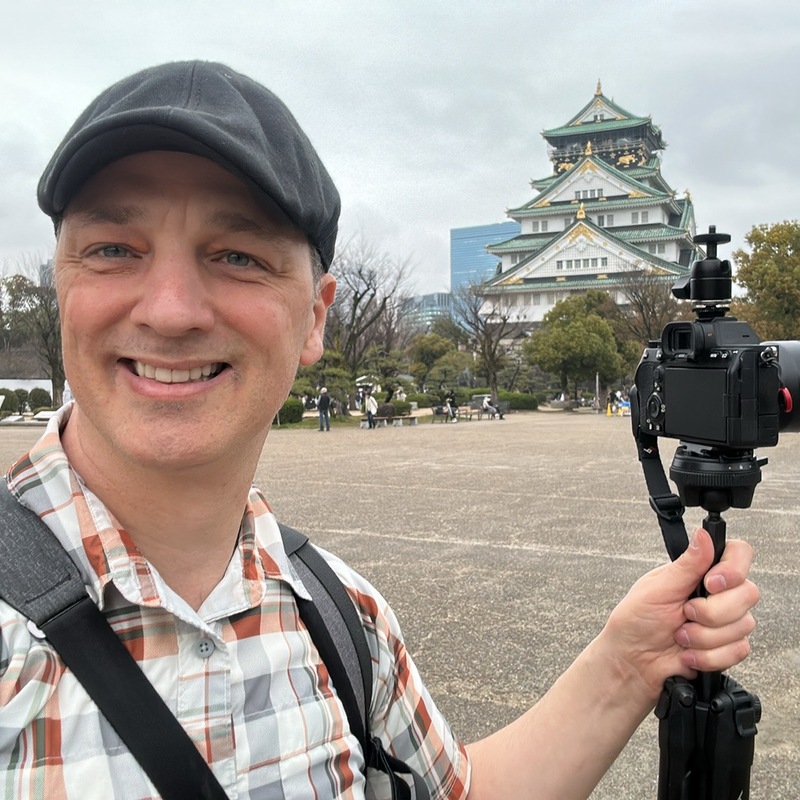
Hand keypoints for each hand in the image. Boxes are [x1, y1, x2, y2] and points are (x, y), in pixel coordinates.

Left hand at [600, 528, 758, 702]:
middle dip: (711, 612)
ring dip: (705, 637)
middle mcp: (718, 593)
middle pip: (748, 593)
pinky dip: (709, 656)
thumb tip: (703, 535)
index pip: (738, 554)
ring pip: (743, 625)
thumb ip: (687, 565)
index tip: (710, 583)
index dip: (733, 569)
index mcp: (700, 571)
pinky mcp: (728, 647)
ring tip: (680, 636)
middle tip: (684, 614)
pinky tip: (688, 654)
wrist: (633, 662)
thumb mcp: (657, 588)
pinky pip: (738, 650)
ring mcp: (725, 621)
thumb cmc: (636, 620)